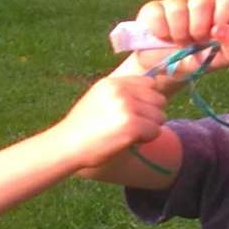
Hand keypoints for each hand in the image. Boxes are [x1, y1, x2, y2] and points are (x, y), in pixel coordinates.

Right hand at [50, 72, 167, 167]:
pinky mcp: (132, 126)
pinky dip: (146, 139)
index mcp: (113, 83)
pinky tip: (128, 141)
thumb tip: (154, 91)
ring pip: (159, 117)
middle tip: (132, 125)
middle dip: (151, 114)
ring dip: (149, 128)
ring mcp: (127, 107)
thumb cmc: (84, 126)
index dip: (148, 99)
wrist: (68, 145)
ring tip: (127, 133)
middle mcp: (121, 91)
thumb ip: (123, 92)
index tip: (138, 111)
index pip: (150, 83)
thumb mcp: (100, 98)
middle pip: (159, 99)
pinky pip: (155, 131)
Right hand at [131, 0, 228, 78]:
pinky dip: (161, 31)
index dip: (222, 18)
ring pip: (178, 8)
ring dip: (179, 33)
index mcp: (219, 12)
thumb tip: (225, 29)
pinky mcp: (154, 8)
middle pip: (202, 3)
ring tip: (179, 43)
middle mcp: (199, 3)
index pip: (227, 2)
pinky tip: (163, 38)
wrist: (167, 73)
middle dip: (198, 30)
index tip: (215, 35)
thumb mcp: (223, 59)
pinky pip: (157, 13)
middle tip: (194, 42)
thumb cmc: (199, 61)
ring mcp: (176, 3)